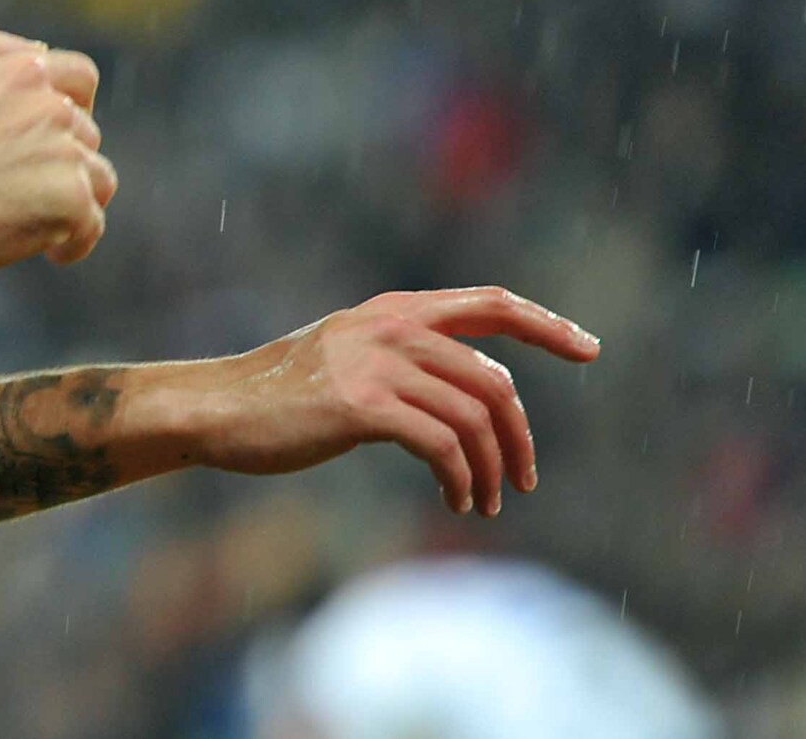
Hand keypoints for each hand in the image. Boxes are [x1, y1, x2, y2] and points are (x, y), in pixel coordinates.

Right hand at [0, 30, 115, 277]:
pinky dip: (75, 241)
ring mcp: (64, 153)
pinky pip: (92, 225)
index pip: (79, 77)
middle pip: (85, 132)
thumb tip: (40, 54)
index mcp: (22, 71)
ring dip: (73, 196)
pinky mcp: (69, 202)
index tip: (53, 130)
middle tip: (21, 185)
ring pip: (97, 177)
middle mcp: (51, 106)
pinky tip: (49, 250)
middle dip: (62, 156)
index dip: (74, 103)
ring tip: (38, 220)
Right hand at [182, 287, 600, 516]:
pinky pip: (441, 446)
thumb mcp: (347, 356)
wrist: (216, 408)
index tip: (588, 349)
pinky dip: (460, 479)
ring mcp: (374, 363)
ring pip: (474, 418)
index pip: (490, 303)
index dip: (546, 326)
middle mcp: (389, 326)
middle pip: (494, 379)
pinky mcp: (359, 406)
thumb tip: (473, 396)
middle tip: (523, 480)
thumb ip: (404, 359)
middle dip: (520, 436)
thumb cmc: (280, 394)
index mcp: (392, 310)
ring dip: (491, 469)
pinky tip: (456, 500)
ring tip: (484, 502)